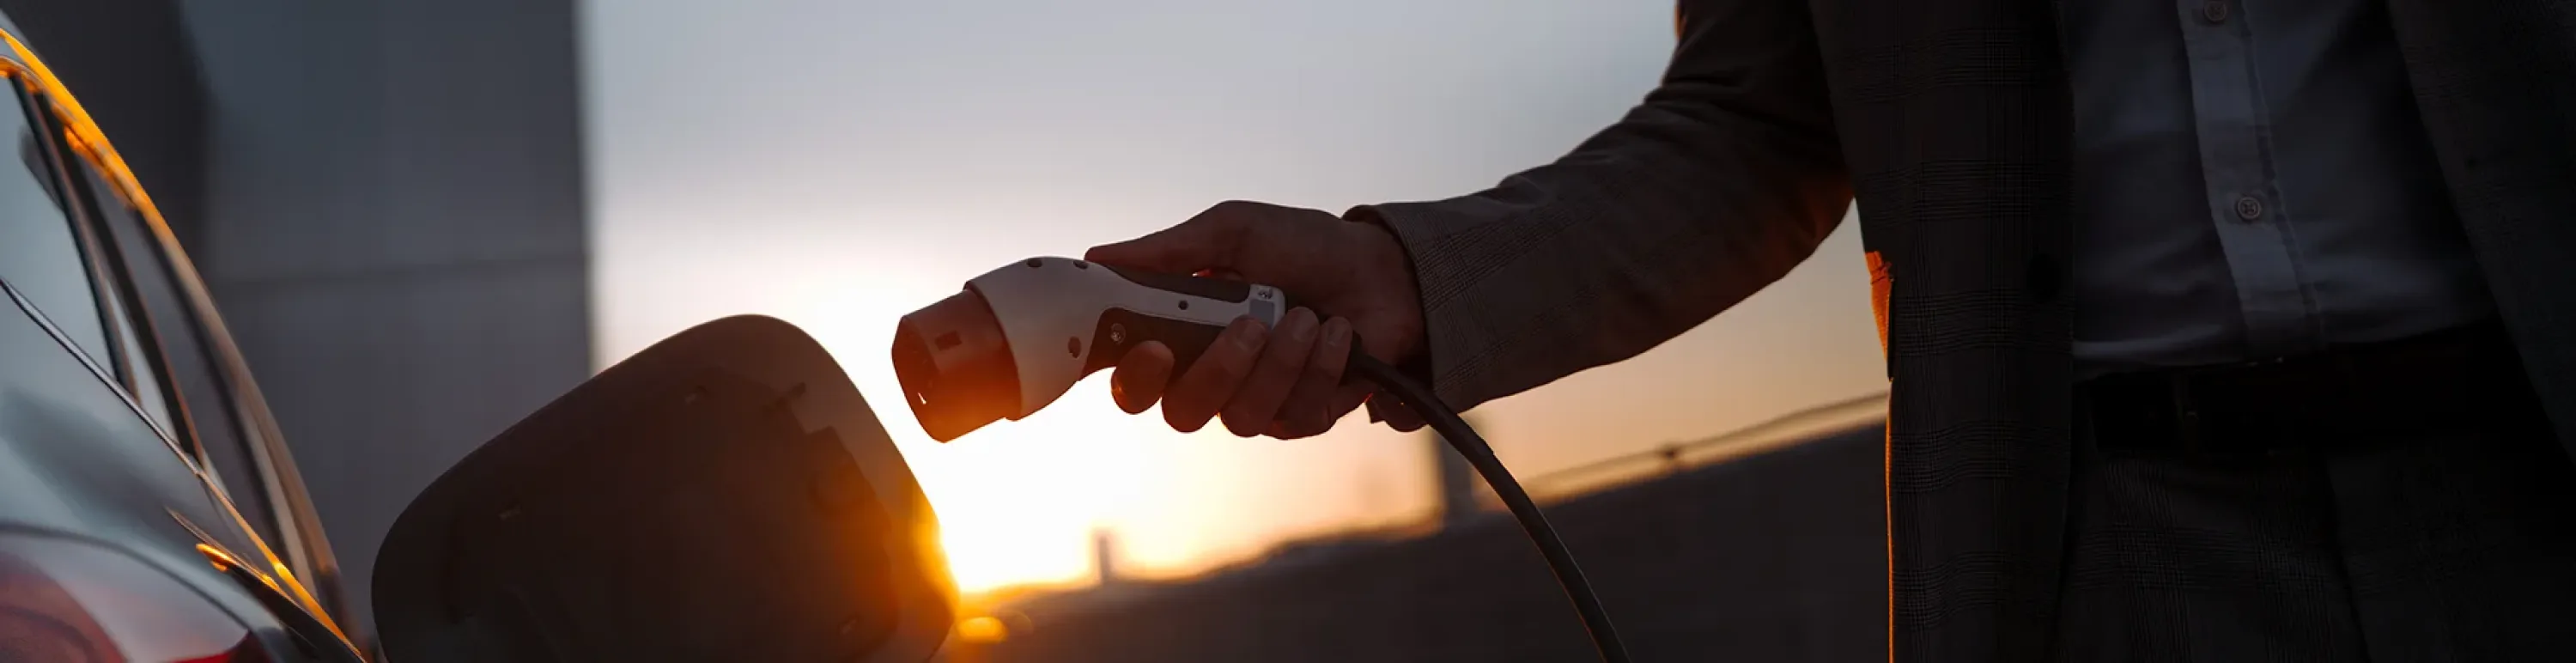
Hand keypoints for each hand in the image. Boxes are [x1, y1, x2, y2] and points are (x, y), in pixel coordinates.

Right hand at [1085, 201, 1425, 437]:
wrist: (1382, 268)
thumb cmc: (1303, 246)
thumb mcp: (1233, 232)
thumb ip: (1168, 251)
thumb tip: (1097, 256)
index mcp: (1184, 337)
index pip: (1135, 381)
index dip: (1133, 377)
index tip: (1153, 346)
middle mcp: (1215, 378)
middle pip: (1183, 413)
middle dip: (1217, 371)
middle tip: (1249, 325)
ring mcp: (1262, 402)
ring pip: (1244, 419)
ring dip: (1280, 364)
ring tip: (1309, 316)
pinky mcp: (1307, 416)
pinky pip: (1299, 416)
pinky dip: (1321, 369)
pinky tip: (1338, 333)